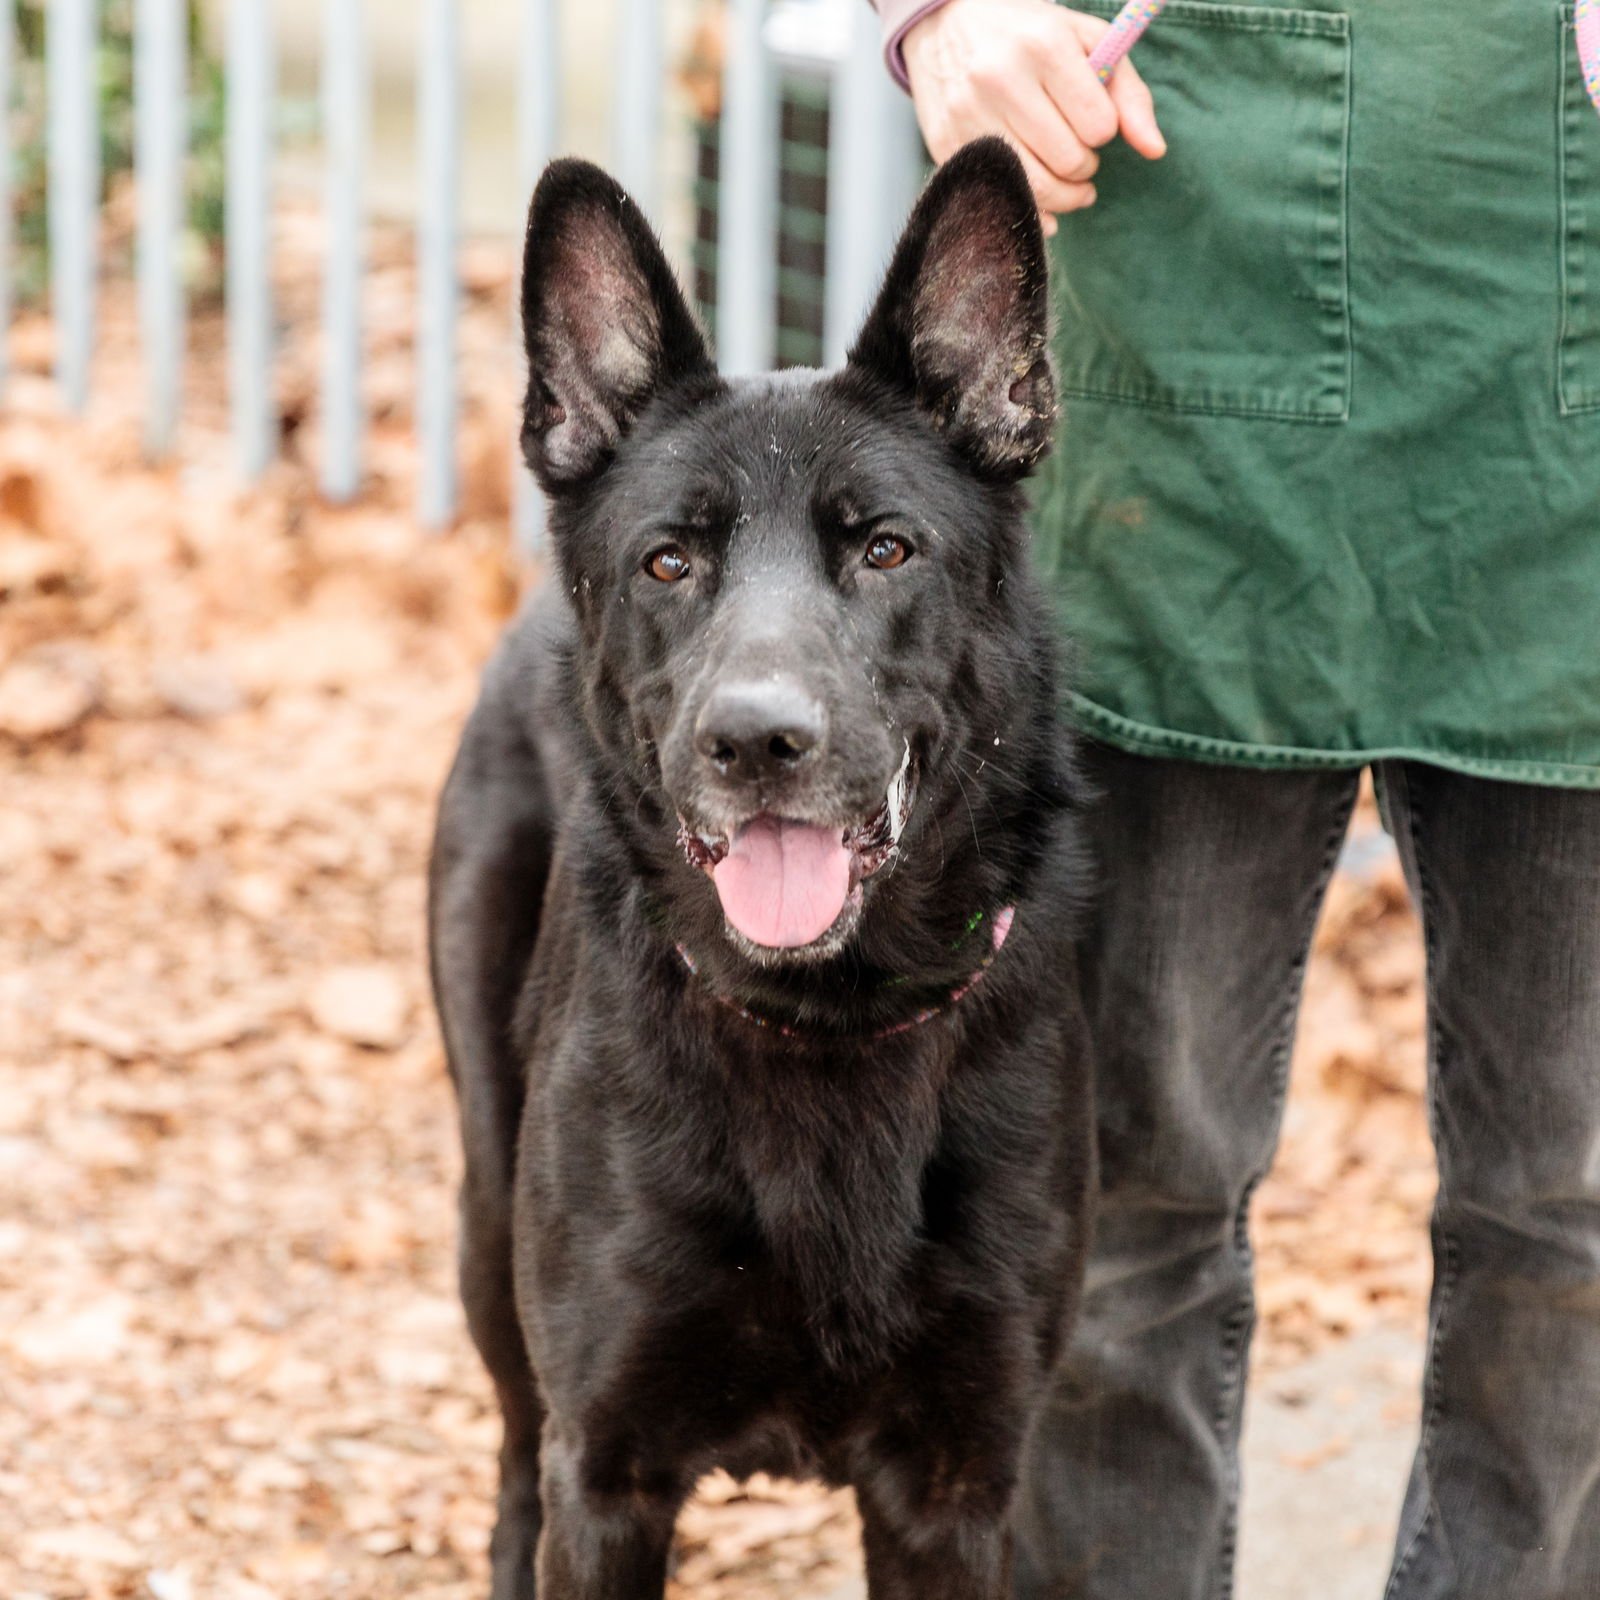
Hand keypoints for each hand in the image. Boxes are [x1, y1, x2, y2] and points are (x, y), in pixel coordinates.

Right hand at [901, 0, 1166, 234]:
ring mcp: (968, 116)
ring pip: (1036, 188)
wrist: (946, 26)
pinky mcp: (947, 145)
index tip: (1093, 122)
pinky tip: (1037, 195)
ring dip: (1062, 194)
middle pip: (1068, 161)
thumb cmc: (1030, 35)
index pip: (1099, 125)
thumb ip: (1128, 93)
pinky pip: (999, 198)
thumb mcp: (1085, 44)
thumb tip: (1154, 150)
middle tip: (1078, 154)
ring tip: (1066, 179)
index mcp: (1043, 46)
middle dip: (1084, 166)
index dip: (1104, 131)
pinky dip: (1029, 206)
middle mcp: (1001, 78)